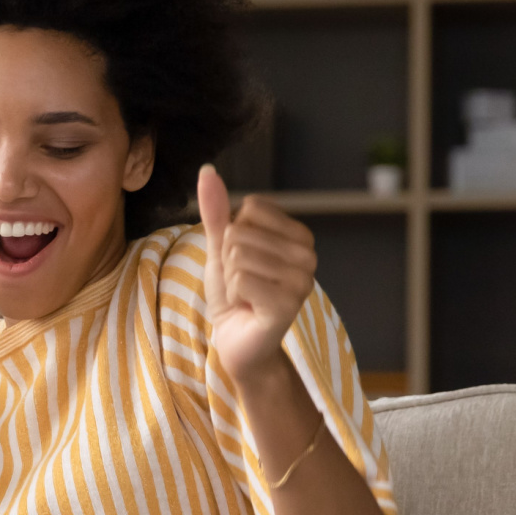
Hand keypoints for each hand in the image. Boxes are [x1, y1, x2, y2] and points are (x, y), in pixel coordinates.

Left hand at [197, 164, 316, 382]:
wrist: (237, 343)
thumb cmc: (234, 295)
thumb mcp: (221, 248)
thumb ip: (216, 211)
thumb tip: (207, 171)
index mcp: (299, 235)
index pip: (249, 207)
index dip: (232, 235)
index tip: (243, 263)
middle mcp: (309, 254)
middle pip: (240, 232)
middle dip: (229, 261)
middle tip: (243, 285)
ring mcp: (302, 279)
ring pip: (238, 255)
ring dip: (231, 280)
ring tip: (246, 297)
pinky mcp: (289, 303)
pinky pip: (240, 279)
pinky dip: (233, 296)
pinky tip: (248, 308)